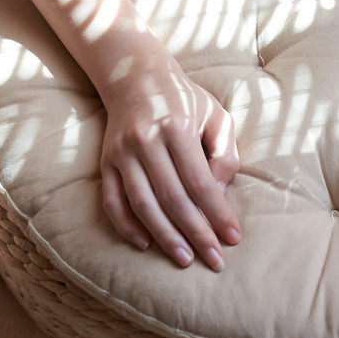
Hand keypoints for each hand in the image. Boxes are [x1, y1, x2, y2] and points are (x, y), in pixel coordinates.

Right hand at [99, 53, 241, 269]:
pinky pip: (112, 201)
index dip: (217, 213)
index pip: (199, 181)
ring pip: (142, 204)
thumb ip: (224, 153)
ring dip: (164, 236)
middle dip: (195, 233)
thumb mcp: (216, 116)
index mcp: (177, 127)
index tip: (233, 238)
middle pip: (172, 198)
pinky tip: (145, 243)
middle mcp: (145, 140)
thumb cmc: (186, 101)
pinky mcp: (106, 162)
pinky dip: (126, 226)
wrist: (136, 77)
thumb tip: (219, 194)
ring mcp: (121, 153)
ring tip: (184, 259)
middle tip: (214, 260)